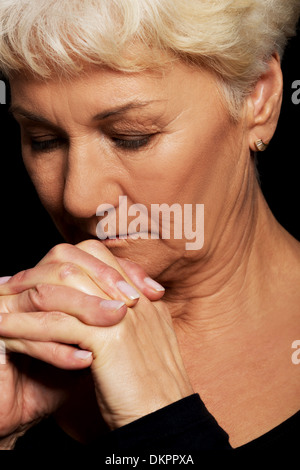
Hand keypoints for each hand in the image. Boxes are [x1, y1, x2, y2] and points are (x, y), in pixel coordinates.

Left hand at [0, 274, 192, 430]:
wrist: (168, 417)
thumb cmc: (151, 386)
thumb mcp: (144, 342)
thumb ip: (128, 318)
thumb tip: (100, 307)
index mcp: (142, 295)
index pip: (98, 256)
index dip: (63, 262)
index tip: (37, 276)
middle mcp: (133, 297)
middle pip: (76, 263)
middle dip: (37, 272)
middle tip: (10, 284)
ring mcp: (121, 315)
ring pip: (61, 292)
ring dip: (23, 298)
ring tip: (0, 306)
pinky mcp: (108, 340)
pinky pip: (56, 324)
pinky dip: (25, 327)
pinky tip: (6, 332)